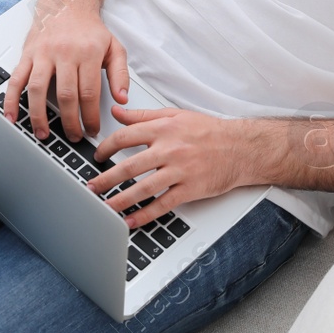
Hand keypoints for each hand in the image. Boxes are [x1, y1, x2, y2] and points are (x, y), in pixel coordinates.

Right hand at [2, 6, 128, 141]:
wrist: (67, 3)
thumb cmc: (89, 29)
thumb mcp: (114, 47)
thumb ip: (120, 74)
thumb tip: (123, 99)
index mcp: (87, 53)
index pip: (89, 93)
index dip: (90, 116)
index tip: (92, 129)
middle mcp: (63, 53)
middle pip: (65, 95)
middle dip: (69, 122)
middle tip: (73, 136)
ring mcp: (42, 54)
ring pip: (38, 90)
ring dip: (39, 116)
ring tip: (44, 134)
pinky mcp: (27, 54)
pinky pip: (15, 79)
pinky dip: (10, 100)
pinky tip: (11, 116)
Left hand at [87, 105, 248, 228]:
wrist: (241, 148)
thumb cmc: (209, 131)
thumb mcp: (175, 115)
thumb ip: (144, 115)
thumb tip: (118, 111)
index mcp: (164, 129)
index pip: (125, 137)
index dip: (106, 148)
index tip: (98, 157)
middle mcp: (170, 150)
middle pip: (129, 167)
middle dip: (106, 179)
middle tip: (92, 187)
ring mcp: (180, 171)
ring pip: (143, 189)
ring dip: (120, 200)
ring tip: (105, 206)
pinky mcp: (190, 189)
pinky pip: (162, 205)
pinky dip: (145, 215)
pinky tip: (131, 220)